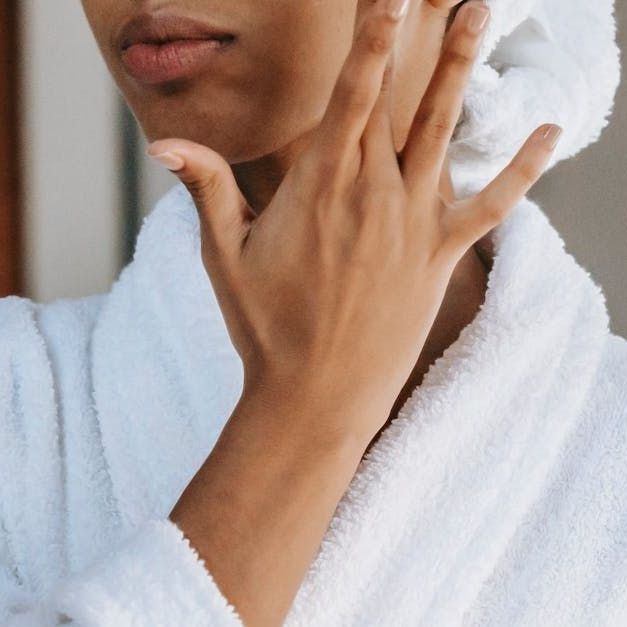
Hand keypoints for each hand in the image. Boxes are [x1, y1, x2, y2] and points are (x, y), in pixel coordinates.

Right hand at [148, 0, 560, 445]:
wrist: (317, 397)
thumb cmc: (267, 329)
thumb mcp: (225, 258)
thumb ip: (206, 191)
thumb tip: (162, 143)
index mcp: (320, 188)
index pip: (351, 94)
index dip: (370, 37)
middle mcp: (373, 195)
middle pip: (400, 98)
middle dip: (416, 35)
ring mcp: (413, 226)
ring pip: (444, 132)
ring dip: (462, 68)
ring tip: (480, 11)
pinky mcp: (440, 260)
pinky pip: (491, 205)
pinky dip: (523, 168)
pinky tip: (550, 132)